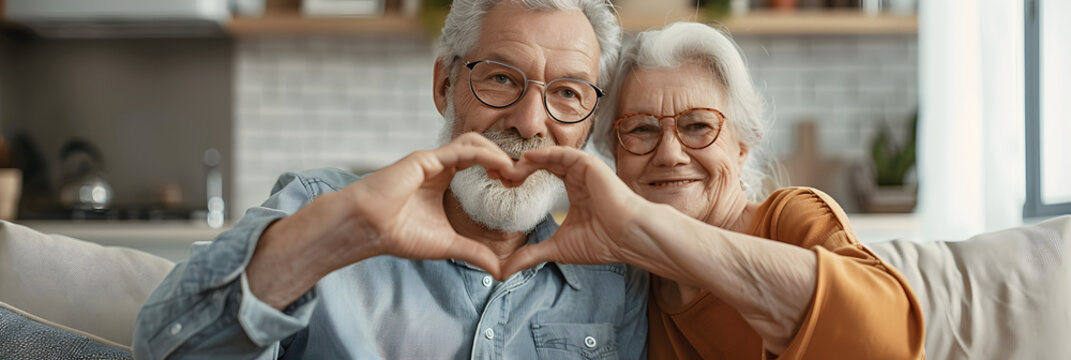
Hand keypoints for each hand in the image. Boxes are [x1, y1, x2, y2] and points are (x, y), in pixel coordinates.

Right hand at [346, 132, 516, 276]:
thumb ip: (474, 253)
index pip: (477, 162)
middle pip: (478, 147)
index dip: (498, 168)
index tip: (515, 185)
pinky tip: (499, 167)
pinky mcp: (425, 159)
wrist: (369, 229)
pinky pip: (461, 149)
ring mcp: (432, 160)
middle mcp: (438, 165)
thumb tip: (499, 271)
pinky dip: (484, 154)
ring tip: (511, 171)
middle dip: (502, 158)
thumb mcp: (448, 245)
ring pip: (472, 142)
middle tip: (518, 177)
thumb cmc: (399, 234)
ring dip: (496, 153)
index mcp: (442, 178)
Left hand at [499, 146, 650, 277]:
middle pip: (543, 162)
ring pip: (551, 155)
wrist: (628, 238)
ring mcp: (585, 169)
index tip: (501, 185)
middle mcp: (579, 176)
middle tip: (498, 175)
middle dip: (519, 167)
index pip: (543, 173)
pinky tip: (527, 160)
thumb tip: (505, 272)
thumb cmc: (602, 242)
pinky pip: (564, 153)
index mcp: (575, 190)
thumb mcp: (558, 249)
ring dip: (528, 160)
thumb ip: (531, 255)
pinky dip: (545, 154)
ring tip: (509, 170)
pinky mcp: (590, 165)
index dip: (521, 177)